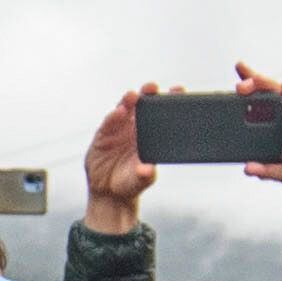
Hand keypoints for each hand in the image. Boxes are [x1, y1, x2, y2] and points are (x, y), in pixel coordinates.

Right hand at [83, 88, 158, 234]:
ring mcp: (118, 129)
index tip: (178, 90)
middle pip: (142, 105)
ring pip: (124, 109)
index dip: (168, 101)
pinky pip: (108, 122)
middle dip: (147, 94)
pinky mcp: (103, 134)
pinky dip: (113, 117)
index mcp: (149, 135)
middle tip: (152, 87)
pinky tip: (119, 112)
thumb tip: (148, 170)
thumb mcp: (141, 180)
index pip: (160, 114)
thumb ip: (145, 175)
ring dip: (128, 101)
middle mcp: (134, 127)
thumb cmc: (131, 183)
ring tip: (133, 96)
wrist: (109, 193)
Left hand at [237, 65, 281, 226]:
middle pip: (270, 93)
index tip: (234, 85)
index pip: (261, 103)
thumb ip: (266, 170)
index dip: (249, 92)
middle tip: (239, 86)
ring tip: (256, 79)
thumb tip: (248, 168)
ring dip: (270, 85)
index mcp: (280, 126)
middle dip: (254, 85)